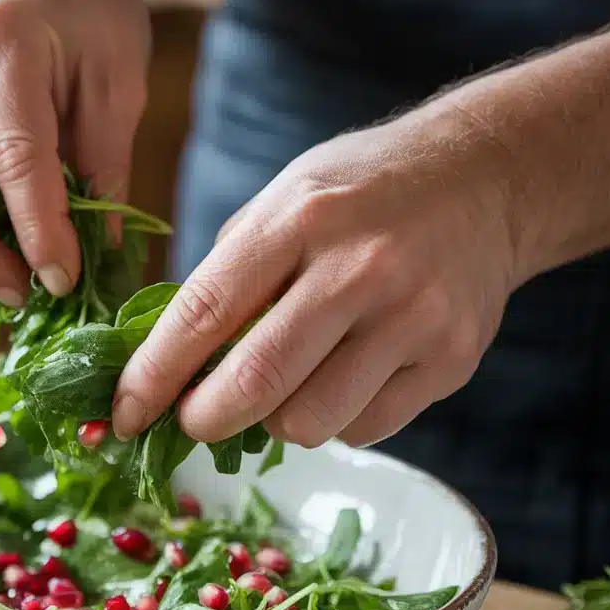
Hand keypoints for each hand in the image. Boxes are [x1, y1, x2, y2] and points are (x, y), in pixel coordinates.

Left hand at [112, 103, 519, 447]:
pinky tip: (341, 378)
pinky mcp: (450, 362)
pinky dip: (334, 419)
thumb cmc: (361, 191)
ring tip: (286, 383)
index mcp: (299, 219)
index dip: (153, 375)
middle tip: (193, 419)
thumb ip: (228, 274)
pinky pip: (363, 429)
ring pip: (309, 424)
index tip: (124, 413)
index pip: (205, 312)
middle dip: (203, 419)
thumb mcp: (283, 199)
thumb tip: (166, 361)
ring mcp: (412, 319)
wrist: (485, 180)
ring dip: (275, 420)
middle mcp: (359, 269)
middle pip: (255, 383)